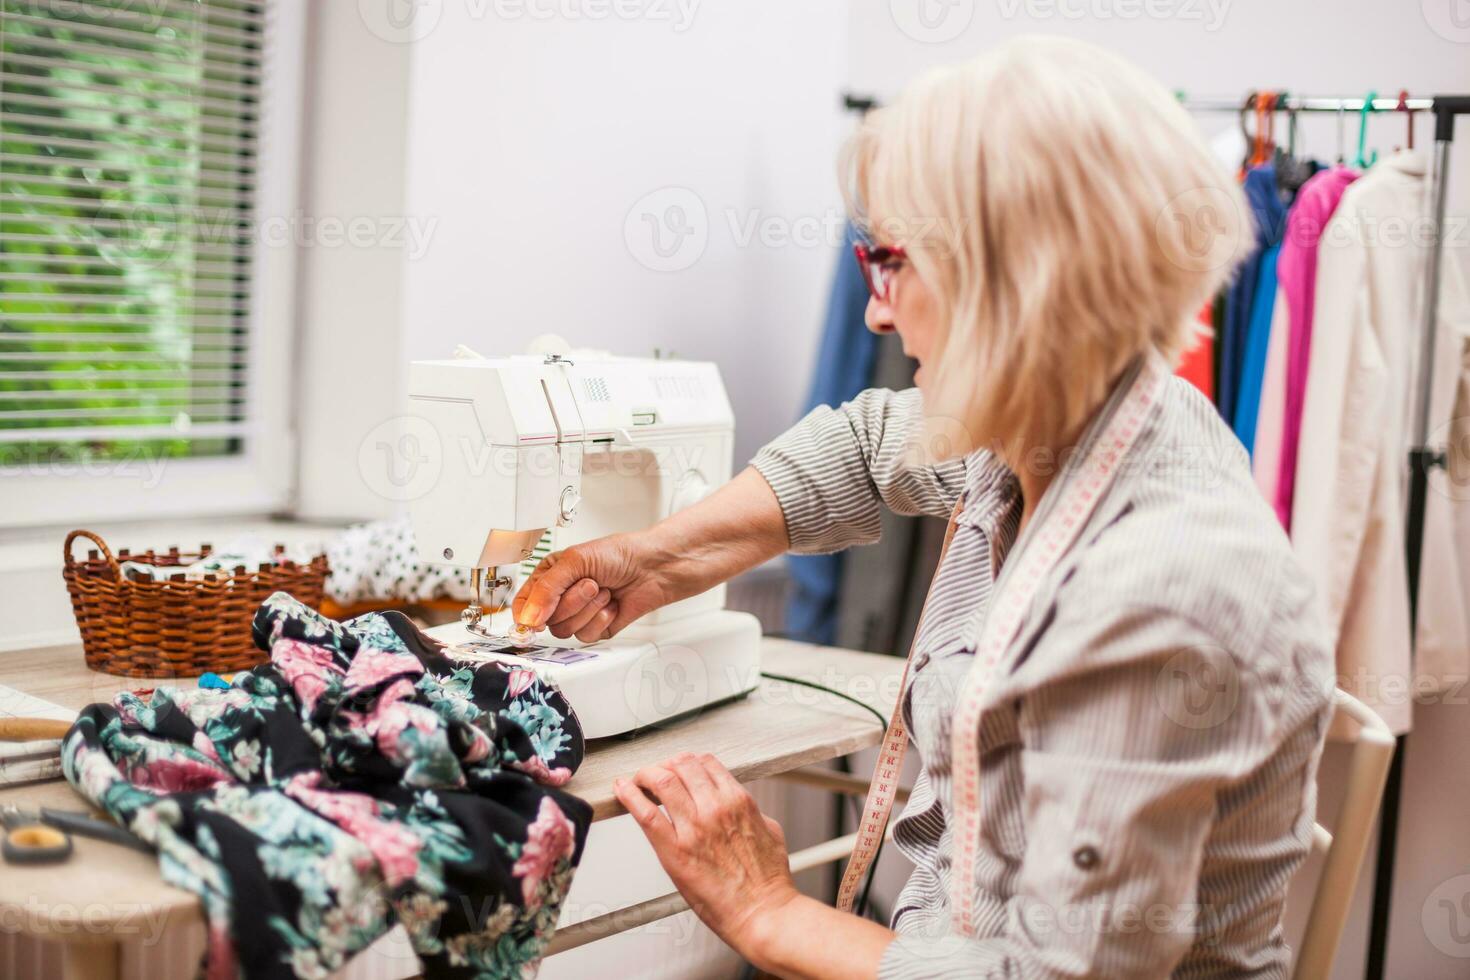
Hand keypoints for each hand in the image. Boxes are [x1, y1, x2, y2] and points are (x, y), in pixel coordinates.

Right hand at [511, 533, 672, 641]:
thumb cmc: (617, 554)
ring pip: (565, 630)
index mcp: (549, 577)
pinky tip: (612, 605)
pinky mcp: (596, 628)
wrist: (652, 567)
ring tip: (604, 591)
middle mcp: (561, 597)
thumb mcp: (575, 561)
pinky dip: (601, 619)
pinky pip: (586, 636)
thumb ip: (547, 589)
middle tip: (591, 584)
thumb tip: (530, 617)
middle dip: (572, 602)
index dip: (527, 614)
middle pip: (546, 620)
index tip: (536, 618)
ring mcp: (579, 614)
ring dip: (589, 609)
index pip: (523, 603)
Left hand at [614, 752, 798, 957]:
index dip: (686, 762)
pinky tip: (622, 790)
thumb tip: (738, 806)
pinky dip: (630, 796)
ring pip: (662, 780)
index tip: (678, 769)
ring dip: (646, 775)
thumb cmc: (768, 881)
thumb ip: (750, 812)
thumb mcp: (769, 831)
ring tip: (638, 782)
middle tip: (656, 775)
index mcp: (738, 801)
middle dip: (665, 765)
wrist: (762, 913)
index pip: (705, 762)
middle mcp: (715, 808)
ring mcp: (694, 828)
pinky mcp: (674, 851)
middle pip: (681, 764)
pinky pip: (645, 814)